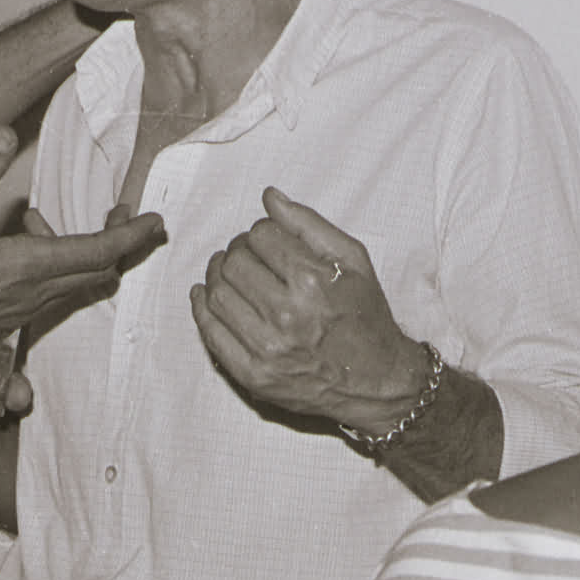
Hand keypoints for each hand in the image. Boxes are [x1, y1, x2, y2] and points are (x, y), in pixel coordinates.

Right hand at [0, 128, 162, 373]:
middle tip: (127, 216)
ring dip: (81, 254)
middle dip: (120, 244)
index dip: (130, 236)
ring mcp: (23, 313)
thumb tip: (5, 135)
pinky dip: (54, 267)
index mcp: (23, 267)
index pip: (95, 252)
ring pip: (76, 285)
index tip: (155, 221)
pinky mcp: (10, 322)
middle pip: (98, 272)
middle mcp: (33, 295)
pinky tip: (18, 245)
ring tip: (38, 220)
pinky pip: (52, 294)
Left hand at [190, 187, 429, 434]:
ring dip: (216, 275)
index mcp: (313, 282)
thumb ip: (309, 224)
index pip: (260, 236)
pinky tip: (205, 295)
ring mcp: (267, 349)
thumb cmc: (366, 317)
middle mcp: (287, 316)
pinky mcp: (253, 375)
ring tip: (229, 271)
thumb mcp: (353, 261)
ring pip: (216, 294)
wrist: (378, 381)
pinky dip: (201, 308)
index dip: (261, 231)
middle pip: (233, 262)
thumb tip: (269, 197)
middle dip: (237, 250)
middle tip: (247, 254)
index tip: (267, 239)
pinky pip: (211, 333)